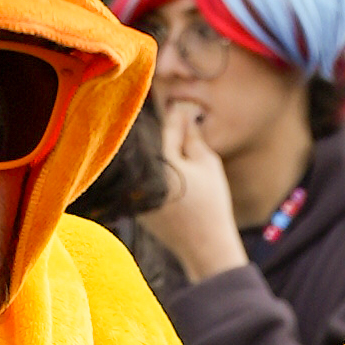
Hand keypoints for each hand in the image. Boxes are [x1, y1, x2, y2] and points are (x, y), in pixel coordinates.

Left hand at [145, 70, 248, 288]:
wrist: (205, 248)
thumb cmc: (211, 206)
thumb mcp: (208, 164)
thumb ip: (191, 136)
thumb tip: (181, 112)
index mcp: (159, 164)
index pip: (164, 129)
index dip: (172, 113)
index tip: (173, 96)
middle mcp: (139, 177)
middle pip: (146, 142)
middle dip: (161, 130)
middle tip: (174, 112)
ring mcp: (132, 192)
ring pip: (140, 159)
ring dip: (152, 147)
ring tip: (174, 139)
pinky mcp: (132, 203)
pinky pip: (138, 176)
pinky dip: (148, 167)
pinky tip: (165, 164)